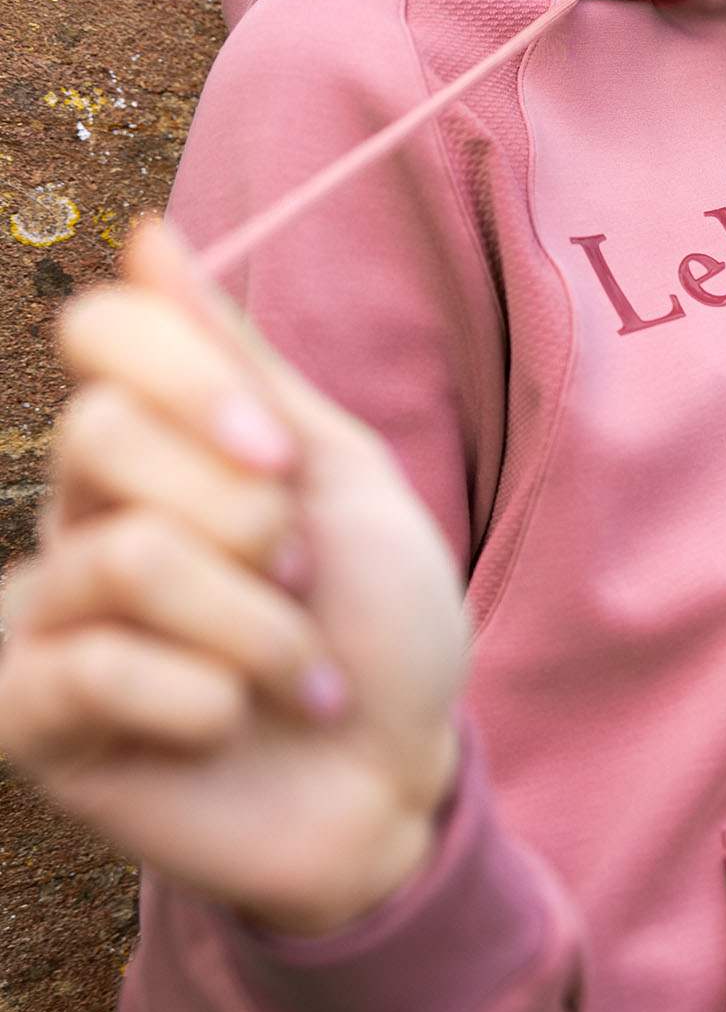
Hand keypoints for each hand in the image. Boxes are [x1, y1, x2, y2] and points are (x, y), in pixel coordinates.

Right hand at [0, 220, 466, 933]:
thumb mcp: (337, 473)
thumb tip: (147, 233)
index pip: (102, 335)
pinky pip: (99, 669)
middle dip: (244, 517)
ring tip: (293, 673)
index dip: (192, 380)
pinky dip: (209, 699)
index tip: (282, 458)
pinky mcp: (35, 721)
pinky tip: (231, 729)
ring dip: (255, 624)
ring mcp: (48, 618)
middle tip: (297, 579)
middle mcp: (81, 517)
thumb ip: (238, 362)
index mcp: (155, 446)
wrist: (402, 778)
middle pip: (103, 436)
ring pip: (125, 558)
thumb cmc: (378, 625)